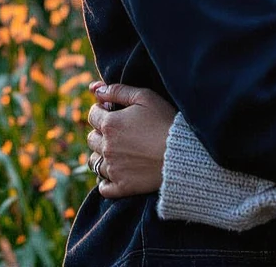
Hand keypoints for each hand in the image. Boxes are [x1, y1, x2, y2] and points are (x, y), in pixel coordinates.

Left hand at [86, 82, 177, 198]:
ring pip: (94, 162)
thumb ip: (118, 90)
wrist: (184, 154)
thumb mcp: (145, 97)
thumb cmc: (166, 121)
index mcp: (110, 124)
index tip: (113, 113)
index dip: (102, 112)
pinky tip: (116, 173)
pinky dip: (106, 181)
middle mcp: (107, 147)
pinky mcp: (122, 187)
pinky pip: (103, 187)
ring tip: (117, 153)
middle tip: (118, 133)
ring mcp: (113, 168)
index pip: (92, 115)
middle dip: (100, 133)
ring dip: (101, 156)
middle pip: (91, 139)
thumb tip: (96, 89)